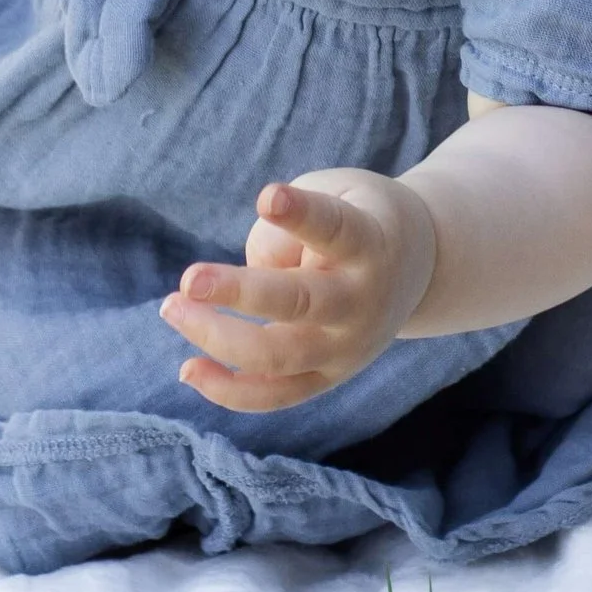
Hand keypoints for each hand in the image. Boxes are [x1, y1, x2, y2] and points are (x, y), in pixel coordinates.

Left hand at [159, 171, 439, 411]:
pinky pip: (276, 395)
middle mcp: (360, 301)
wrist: (420, 266)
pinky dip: (229, 390)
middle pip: (300, 302)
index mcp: (370, 244)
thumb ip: (287, 230)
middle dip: (241, 292)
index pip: (336, 228)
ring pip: (279, 356)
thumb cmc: (357, 216)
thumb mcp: (336, 195)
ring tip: (171, 307)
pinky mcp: (328, 378)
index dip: (302, 213)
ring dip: (218, 337)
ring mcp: (345, 348)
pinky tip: (188, 370)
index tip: (266, 196)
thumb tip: (241, 285)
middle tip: (189, 278)